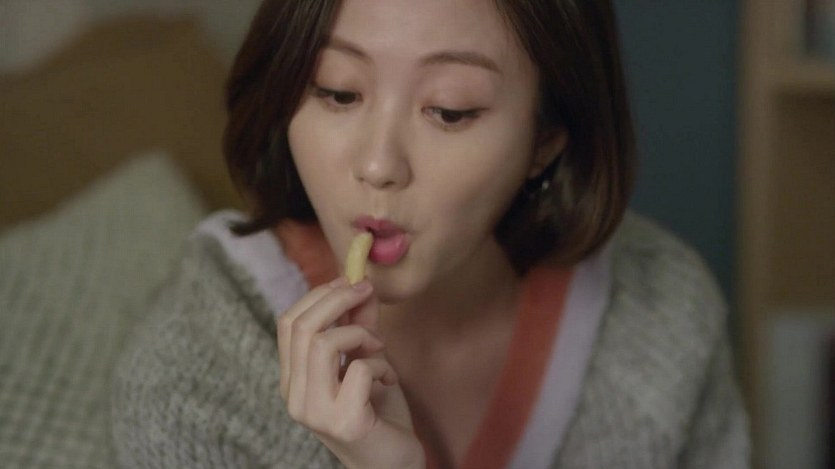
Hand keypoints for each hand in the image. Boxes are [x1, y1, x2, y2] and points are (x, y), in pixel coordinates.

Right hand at [277, 277, 424, 468]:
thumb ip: (359, 325)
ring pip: (323, 344)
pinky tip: (388, 380)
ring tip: (379, 348)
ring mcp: (315, 412)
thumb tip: (360, 283)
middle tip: (366, 292)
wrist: (393, 462)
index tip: (350, 281)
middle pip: (301, 327)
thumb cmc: (378, 412)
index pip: (288, 322)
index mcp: (293, 379)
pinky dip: (381, 365)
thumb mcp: (365, 359)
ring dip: (360, 334)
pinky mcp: (344, 423)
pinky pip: (359, 370)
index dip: (319, 294)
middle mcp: (294, 396)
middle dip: (338, 299)